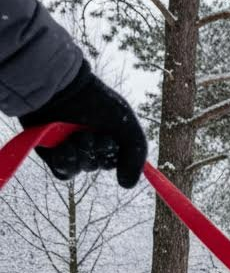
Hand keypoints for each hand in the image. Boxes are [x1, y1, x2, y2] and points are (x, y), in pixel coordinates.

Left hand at [19, 62, 147, 187]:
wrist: (60, 87)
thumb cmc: (96, 101)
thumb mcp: (127, 126)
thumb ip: (136, 155)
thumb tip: (127, 186)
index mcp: (105, 135)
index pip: (114, 161)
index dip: (115, 156)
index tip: (112, 141)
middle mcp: (86, 142)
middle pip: (98, 165)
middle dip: (98, 152)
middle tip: (93, 134)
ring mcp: (67, 147)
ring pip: (82, 168)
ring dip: (83, 155)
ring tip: (76, 136)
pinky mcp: (50, 152)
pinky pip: (63, 172)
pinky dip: (67, 163)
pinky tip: (66, 147)